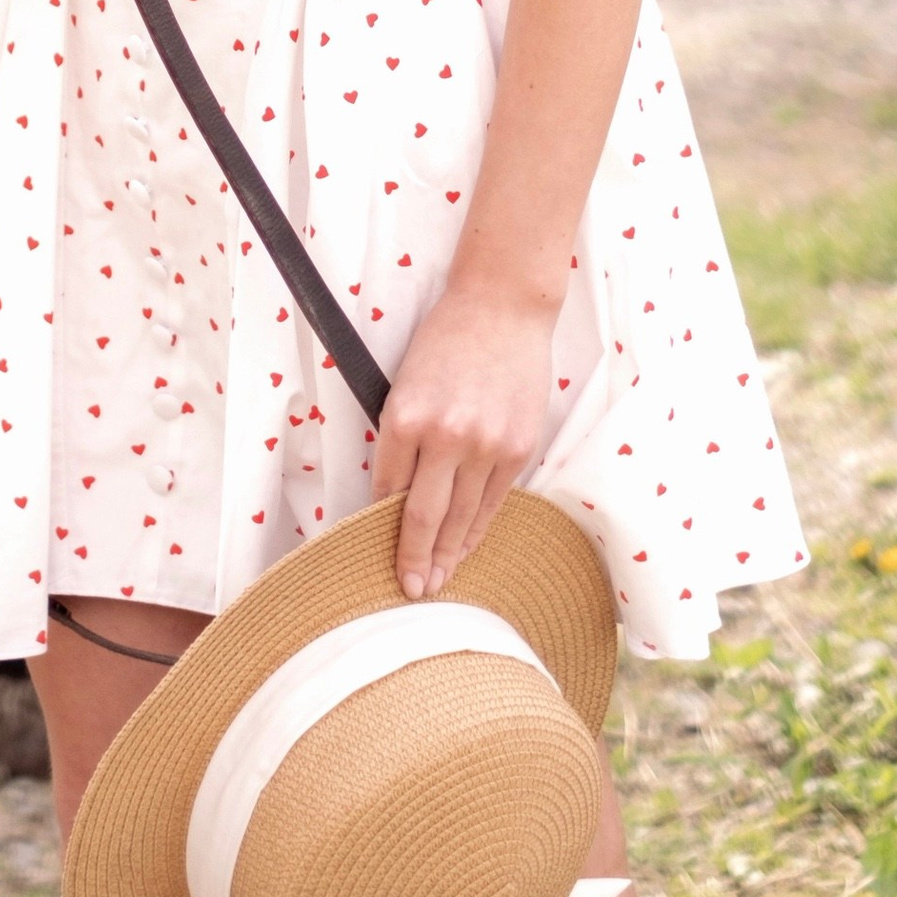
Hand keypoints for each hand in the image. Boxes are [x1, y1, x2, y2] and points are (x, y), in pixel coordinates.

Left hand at [370, 275, 558, 600]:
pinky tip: (469, 548)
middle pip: (425, 517)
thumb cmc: (446, 339)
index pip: (387, 490)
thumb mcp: (405, 383)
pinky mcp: (517, 448)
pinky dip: (479, 529)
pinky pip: (494, 502)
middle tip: (410, 589)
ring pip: (463, 517)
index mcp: (404, 417)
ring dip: (449, 555)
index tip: (379, 554)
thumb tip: (396, 495)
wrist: (502, 307)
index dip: (382, 527)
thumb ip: (404, 437)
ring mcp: (486, 445)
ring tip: (439, 582)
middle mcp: (445, 436)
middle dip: (415, 559)